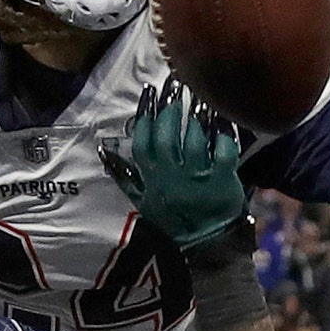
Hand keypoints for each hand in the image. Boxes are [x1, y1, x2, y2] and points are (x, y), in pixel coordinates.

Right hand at [98, 76, 244, 250]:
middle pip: (165, 136)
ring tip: (197, 97)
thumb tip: (105, 153)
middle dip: (169, 108)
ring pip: (193, 140)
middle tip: (175, 86)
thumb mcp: (142, 202)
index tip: (150, 93)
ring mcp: (197, 178)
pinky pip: (223, 152)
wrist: (206, 244)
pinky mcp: (222, 181)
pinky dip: (224, 135)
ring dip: (195, 116)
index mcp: (152, 178)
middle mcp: (171, 176)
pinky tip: (223, 120)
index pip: (142, 141)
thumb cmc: (174, 221)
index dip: (144, 115)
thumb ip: (124, 176)